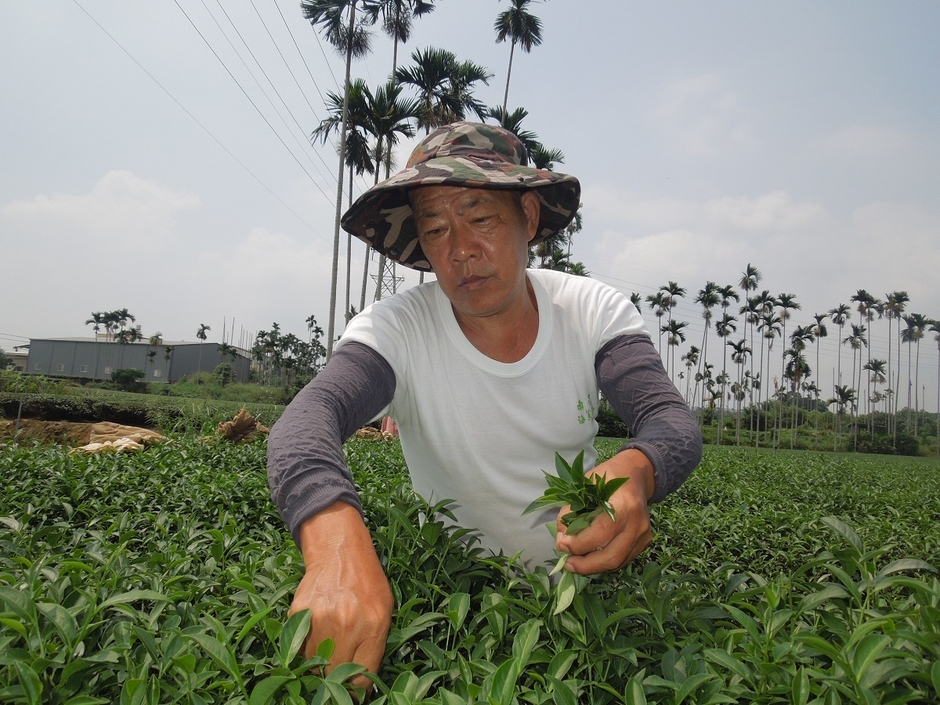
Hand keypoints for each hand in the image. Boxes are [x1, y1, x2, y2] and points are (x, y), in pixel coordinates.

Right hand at [290, 502, 393, 690]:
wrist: (340, 551)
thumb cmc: (367, 581)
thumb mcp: (385, 609)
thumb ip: (375, 645)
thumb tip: (361, 681)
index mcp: (373, 625)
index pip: (362, 677)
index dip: (357, 687)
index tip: (354, 687)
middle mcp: (347, 624)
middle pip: (335, 674)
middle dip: (337, 678)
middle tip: (338, 669)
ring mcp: (321, 618)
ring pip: (314, 663)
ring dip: (320, 662)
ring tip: (329, 644)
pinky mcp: (300, 612)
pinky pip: (300, 645)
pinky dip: (306, 645)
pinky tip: (318, 628)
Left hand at [554, 449, 654, 574]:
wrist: (636, 474)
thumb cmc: (609, 476)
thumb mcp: (586, 483)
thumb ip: (572, 508)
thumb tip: (562, 535)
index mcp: (624, 505)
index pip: (600, 534)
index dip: (578, 544)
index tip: (561, 543)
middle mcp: (637, 524)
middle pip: (610, 557)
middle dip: (585, 565)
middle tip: (566, 562)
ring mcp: (643, 535)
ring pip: (617, 563)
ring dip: (592, 567)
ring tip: (574, 562)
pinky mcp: (644, 542)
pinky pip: (622, 560)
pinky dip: (603, 562)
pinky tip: (589, 557)